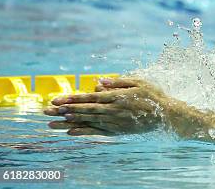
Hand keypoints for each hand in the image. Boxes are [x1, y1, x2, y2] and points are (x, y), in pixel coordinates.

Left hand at [43, 78, 167, 135]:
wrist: (166, 115)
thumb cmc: (154, 95)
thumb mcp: (139, 82)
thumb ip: (118, 82)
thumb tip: (99, 82)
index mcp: (117, 97)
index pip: (91, 98)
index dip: (73, 99)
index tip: (58, 100)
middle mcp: (113, 110)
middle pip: (85, 110)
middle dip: (65, 110)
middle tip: (47, 110)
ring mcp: (114, 122)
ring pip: (88, 121)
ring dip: (69, 121)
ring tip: (54, 121)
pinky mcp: (117, 131)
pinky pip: (97, 132)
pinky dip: (83, 132)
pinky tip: (71, 132)